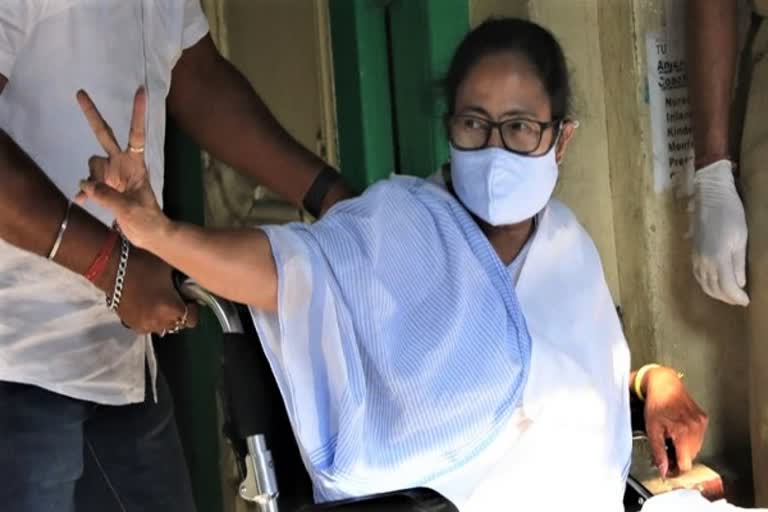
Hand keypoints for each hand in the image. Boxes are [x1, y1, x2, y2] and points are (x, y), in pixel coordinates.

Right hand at [75, 87, 168, 249]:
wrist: (150, 234)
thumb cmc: (147, 220)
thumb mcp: (128, 208)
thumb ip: (106, 195)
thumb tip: (85, 184)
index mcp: (135, 164)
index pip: (136, 135)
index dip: (137, 113)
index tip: (141, 91)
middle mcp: (122, 163)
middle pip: (104, 135)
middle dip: (92, 114)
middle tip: (80, 92)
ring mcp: (112, 173)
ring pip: (92, 165)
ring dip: (93, 180)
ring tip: (108, 199)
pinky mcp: (105, 185)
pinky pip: (88, 182)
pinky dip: (85, 191)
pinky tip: (82, 201)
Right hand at [111, 248, 198, 334]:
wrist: (111, 265)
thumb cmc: (144, 263)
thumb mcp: (171, 268)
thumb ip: (185, 281)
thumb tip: (193, 286)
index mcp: (172, 310)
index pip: (192, 319)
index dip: (192, 307)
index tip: (187, 296)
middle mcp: (159, 323)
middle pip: (178, 323)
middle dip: (178, 311)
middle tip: (172, 296)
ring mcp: (143, 326)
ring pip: (163, 325)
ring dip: (164, 316)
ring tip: (157, 299)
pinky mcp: (130, 324)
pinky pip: (148, 325)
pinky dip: (150, 317)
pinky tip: (146, 302)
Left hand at [643, 366, 707, 477]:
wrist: (665, 384)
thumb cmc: (656, 403)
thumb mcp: (652, 429)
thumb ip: (658, 451)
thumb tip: (663, 469)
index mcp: (683, 432)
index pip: (686, 464)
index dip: (675, 469)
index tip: (668, 469)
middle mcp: (696, 428)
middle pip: (691, 457)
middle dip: (678, 458)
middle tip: (665, 451)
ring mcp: (702, 423)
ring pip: (696, 448)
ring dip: (684, 448)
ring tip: (670, 437)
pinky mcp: (704, 419)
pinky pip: (699, 437)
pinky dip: (689, 438)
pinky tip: (678, 430)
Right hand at [691, 160, 748, 305]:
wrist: (710, 197)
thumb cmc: (730, 214)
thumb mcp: (741, 238)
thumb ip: (738, 263)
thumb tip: (739, 283)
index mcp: (718, 258)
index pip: (727, 287)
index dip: (737, 297)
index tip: (747, 301)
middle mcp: (704, 261)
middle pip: (713, 288)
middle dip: (727, 298)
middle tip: (740, 300)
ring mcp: (696, 257)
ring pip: (704, 284)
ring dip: (716, 293)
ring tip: (728, 295)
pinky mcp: (693, 253)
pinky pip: (698, 275)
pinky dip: (706, 284)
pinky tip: (714, 283)